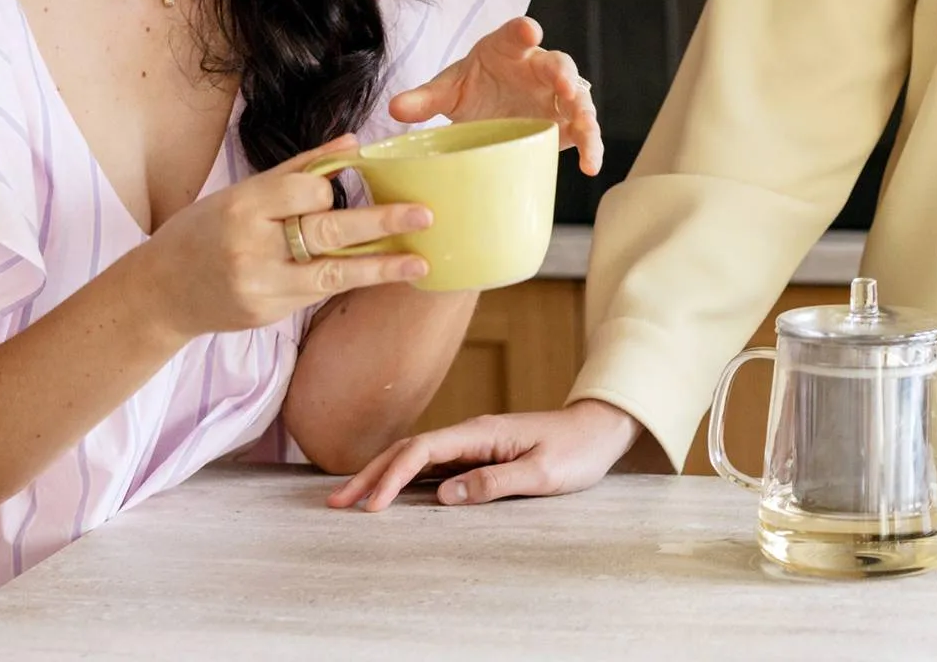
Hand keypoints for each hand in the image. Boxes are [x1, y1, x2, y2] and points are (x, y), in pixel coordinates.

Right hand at [141, 137, 432, 338]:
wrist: (163, 292)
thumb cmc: (205, 231)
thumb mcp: (242, 192)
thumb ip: (299, 170)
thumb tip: (354, 143)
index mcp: (243, 207)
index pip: (305, 193)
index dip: (332, 188)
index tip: (353, 181)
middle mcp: (252, 248)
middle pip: (327, 233)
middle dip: (381, 224)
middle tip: (424, 216)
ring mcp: (261, 287)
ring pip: (332, 274)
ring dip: (382, 268)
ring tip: (420, 262)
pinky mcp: (268, 315)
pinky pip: (318, 294)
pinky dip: (351, 281)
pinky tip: (383, 276)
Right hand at [326, 399, 641, 509]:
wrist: (599, 430)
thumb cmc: (576, 451)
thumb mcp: (541, 473)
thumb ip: (494, 483)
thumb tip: (443, 496)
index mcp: (481, 433)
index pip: (423, 451)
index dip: (392, 476)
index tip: (370, 506)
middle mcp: (471, 433)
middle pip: (409, 450)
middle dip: (371, 474)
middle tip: (336, 503)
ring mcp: (473, 443)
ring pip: (417, 457)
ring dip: (382, 475)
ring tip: (350, 498)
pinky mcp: (479, 454)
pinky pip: (433, 465)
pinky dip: (405, 477)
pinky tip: (391, 491)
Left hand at [387, 16, 603, 175]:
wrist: (489, 111)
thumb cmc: (473, 90)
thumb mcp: (448, 90)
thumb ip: (424, 97)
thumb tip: (394, 107)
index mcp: (509, 48)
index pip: (516, 33)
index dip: (523, 31)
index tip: (529, 31)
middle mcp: (538, 67)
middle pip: (556, 63)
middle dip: (562, 73)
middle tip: (564, 85)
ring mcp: (556, 95)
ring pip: (578, 97)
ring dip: (582, 111)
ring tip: (585, 128)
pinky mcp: (565, 122)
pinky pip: (584, 130)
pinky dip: (591, 145)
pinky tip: (590, 165)